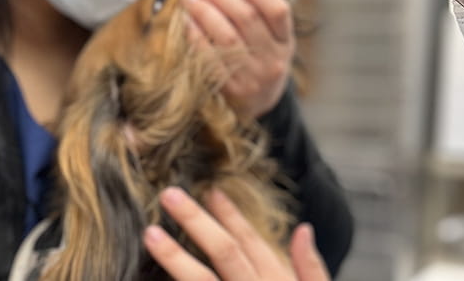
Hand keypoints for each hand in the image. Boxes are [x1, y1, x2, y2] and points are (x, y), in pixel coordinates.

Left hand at [144, 187, 329, 280]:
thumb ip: (312, 268)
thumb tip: (303, 228)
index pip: (250, 242)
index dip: (229, 215)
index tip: (209, 191)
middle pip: (226, 252)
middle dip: (197, 221)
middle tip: (169, 194)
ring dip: (176, 257)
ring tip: (151, 235)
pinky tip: (150, 278)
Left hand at [176, 0, 294, 117]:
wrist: (256, 108)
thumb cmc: (258, 63)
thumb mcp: (272, 41)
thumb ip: (257, 13)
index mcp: (286, 42)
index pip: (277, 8)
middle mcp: (273, 59)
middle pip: (247, 17)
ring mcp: (252, 76)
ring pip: (226, 35)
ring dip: (202, 9)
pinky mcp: (230, 89)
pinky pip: (209, 56)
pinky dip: (195, 34)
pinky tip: (184, 19)